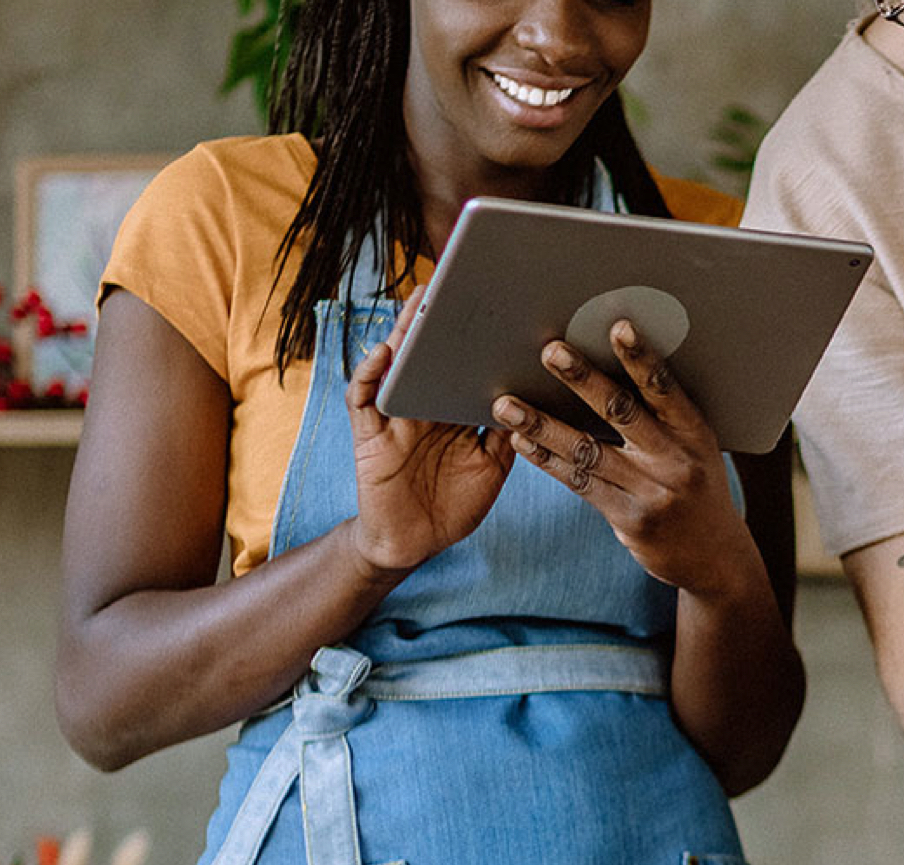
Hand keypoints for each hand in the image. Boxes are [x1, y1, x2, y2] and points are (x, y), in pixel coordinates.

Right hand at [347, 288, 516, 573]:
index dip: (478, 338)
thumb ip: (508, 434)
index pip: (465, 364)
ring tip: (418, 301)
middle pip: (430, 354)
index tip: (504, 307)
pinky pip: (363, 398)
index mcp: (455, 410)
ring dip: (403, 332)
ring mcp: (396, 416)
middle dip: (439, 320)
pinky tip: (384, 354)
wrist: (413, 542)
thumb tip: (539, 400)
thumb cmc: (453, 505)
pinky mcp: (370, 434)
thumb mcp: (492, 468)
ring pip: (397, 365)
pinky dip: (370, 374)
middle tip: (457, 282)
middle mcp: (425, 405)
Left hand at [493, 320, 761, 596]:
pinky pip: (580, 483)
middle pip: (623, 413)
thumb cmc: (697, 488)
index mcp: (696, 434)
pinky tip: (520, 442)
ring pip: (589, 451)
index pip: (666, 389)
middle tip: (551, 351)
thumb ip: (664, 417)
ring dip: (542, 425)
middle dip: (583, 380)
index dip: (642, 358)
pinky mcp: (630, 520)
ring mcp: (653, 493)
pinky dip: (547, 460)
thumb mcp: (696, 449)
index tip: (618, 327)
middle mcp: (677, 461)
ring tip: (506, 405)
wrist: (715, 557)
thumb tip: (612, 370)